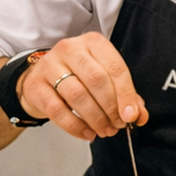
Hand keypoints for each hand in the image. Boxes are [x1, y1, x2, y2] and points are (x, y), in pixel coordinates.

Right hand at [17, 31, 147, 139]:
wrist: (40, 78)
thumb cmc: (78, 76)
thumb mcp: (104, 78)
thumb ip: (125, 95)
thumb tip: (139, 115)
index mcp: (94, 42)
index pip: (115, 68)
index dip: (126, 95)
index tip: (131, 116)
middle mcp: (71, 48)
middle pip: (97, 80)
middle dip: (111, 108)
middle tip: (117, 125)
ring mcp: (49, 65)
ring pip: (77, 95)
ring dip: (95, 118)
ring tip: (105, 130)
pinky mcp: (35, 85)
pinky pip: (57, 110)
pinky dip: (75, 126)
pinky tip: (87, 133)